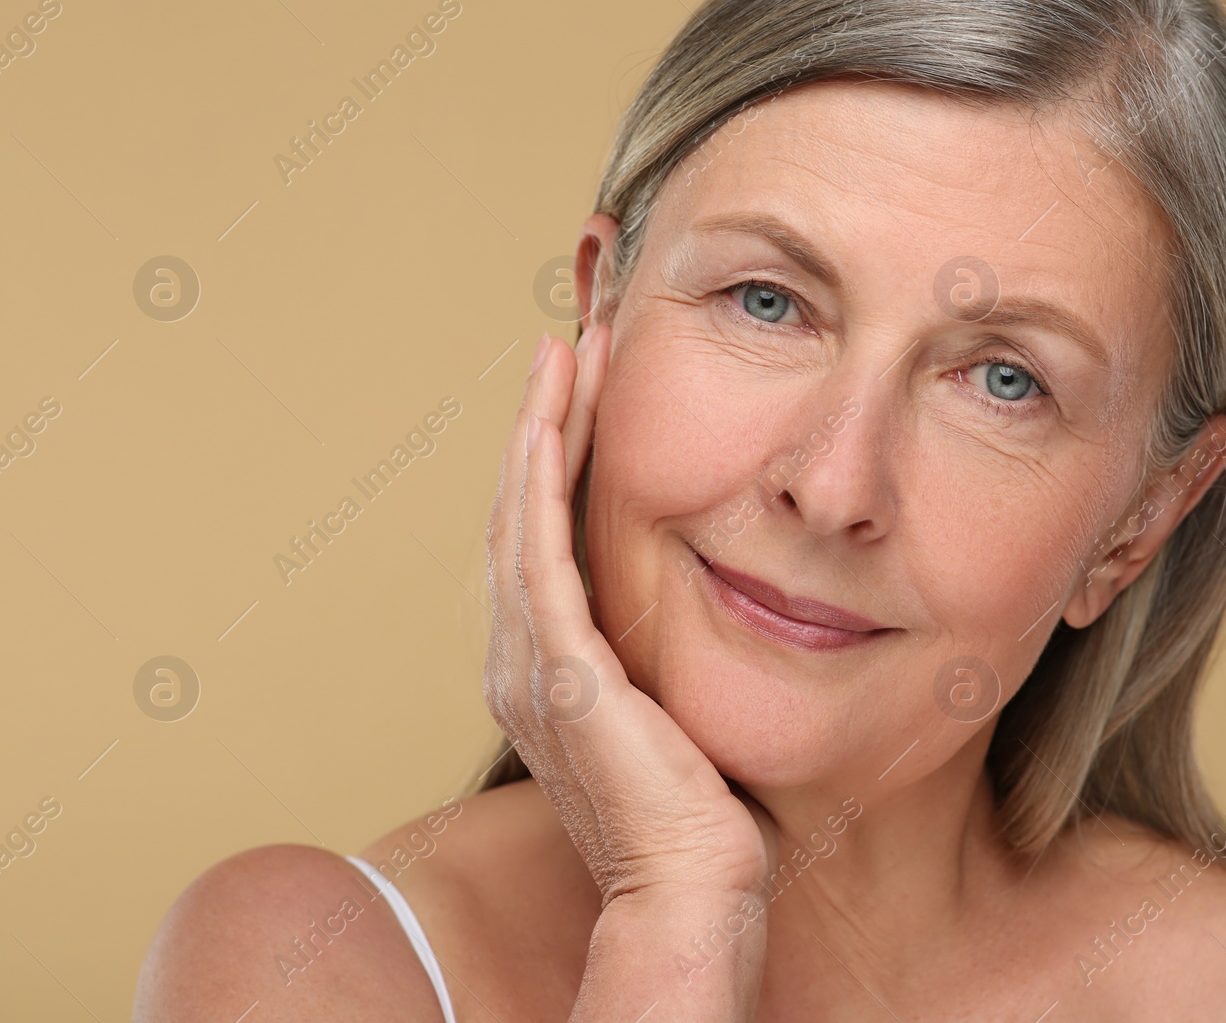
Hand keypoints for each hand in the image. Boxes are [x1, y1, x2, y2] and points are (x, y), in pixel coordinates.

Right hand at [484, 325, 772, 906]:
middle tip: (574, 342)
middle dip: (548, 419)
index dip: (561, 454)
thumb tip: (706, 595)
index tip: (591, 386)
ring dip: (541, 426)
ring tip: (566, 352)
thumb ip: (659, 648)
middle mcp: (518, 654)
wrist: (692, 883)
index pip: (544, 533)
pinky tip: (549, 419)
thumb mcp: (673, 701)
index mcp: (544, 662)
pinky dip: (538, 480)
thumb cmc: (698, 806)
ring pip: (521, 512)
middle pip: (521, 507)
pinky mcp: (554, 667)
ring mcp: (527, 660)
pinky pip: (535, 551)